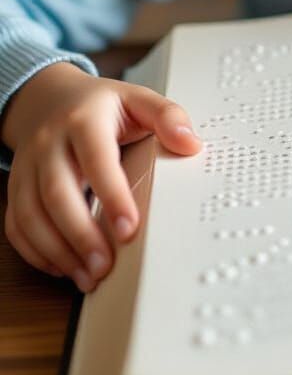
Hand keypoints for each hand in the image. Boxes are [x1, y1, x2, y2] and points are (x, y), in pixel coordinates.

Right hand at [2, 62, 201, 291]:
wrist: (49, 99)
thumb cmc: (100, 106)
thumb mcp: (138, 99)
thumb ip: (168, 116)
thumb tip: (190, 143)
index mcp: (83, 121)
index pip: (96, 160)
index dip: (112, 196)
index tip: (129, 229)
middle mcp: (49, 145)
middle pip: (56, 194)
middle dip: (80, 235)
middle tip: (106, 266)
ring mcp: (27, 168)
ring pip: (30, 215)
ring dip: (58, 251)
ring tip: (89, 276)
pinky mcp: (17, 188)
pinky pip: (17, 225)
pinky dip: (36, 251)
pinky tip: (63, 267)